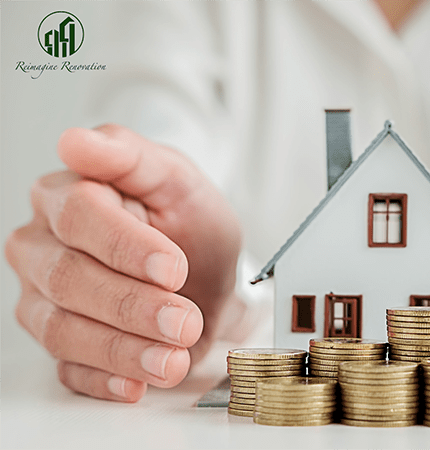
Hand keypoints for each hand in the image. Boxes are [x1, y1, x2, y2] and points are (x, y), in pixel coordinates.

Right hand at [5, 124, 240, 401]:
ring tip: (173, 358)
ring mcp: (45, 300)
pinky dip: (105, 381)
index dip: (125, 246)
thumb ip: (132, 157)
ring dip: (122, 349)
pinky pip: (68, 370)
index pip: (78, 216)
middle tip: (184, 320)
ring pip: (62, 329)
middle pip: (66, 278)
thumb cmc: (187, 222)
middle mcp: (43, 248)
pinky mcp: (62, 345)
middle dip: (131, 305)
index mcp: (65, 196)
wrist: (206, 271)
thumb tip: (76, 141)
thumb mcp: (178, 181)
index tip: (173, 268)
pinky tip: (138, 384)